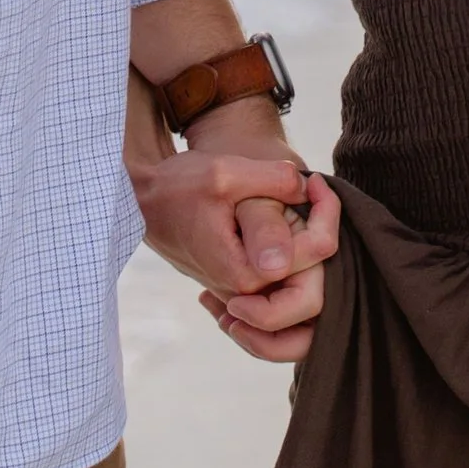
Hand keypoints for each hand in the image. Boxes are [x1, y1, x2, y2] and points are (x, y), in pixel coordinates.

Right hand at [132, 137, 339, 364]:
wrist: (141, 202)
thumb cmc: (178, 187)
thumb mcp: (225, 173)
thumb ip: (271, 181)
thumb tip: (306, 190)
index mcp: (246, 274)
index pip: (318, 253)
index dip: (327, 211)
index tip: (314, 180)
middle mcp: (245, 294)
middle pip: (315, 279)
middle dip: (322, 232)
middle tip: (311, 192)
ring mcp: (240, 294)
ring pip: (299, 284)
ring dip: (307, 244)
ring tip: (298, 203)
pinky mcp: (236, 286)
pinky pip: (280, 283)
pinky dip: (292, 253)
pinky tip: (283, 215)